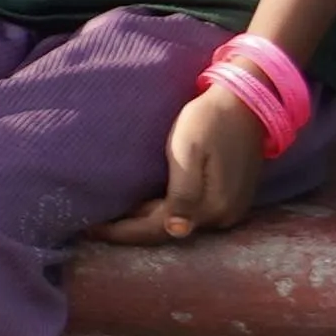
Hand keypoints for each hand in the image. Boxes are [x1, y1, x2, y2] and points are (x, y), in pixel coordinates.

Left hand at [91, 85, 274, 241]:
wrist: (247, 103)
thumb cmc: (209, 120)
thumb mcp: (188, 151)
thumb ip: (184, 192)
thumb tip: (177, 232)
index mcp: (211, 206)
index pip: (157, 230)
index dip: (122, 232)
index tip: (89, 229)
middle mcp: (223, 216)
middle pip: (167, 231)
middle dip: (130, 229)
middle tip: (94, 224)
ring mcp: (230, 210)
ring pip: (178, 223)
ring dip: (147, 221)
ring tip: (113, 216)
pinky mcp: (232, 199)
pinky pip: (191, 213)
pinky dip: (165, 211)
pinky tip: (144, 204)